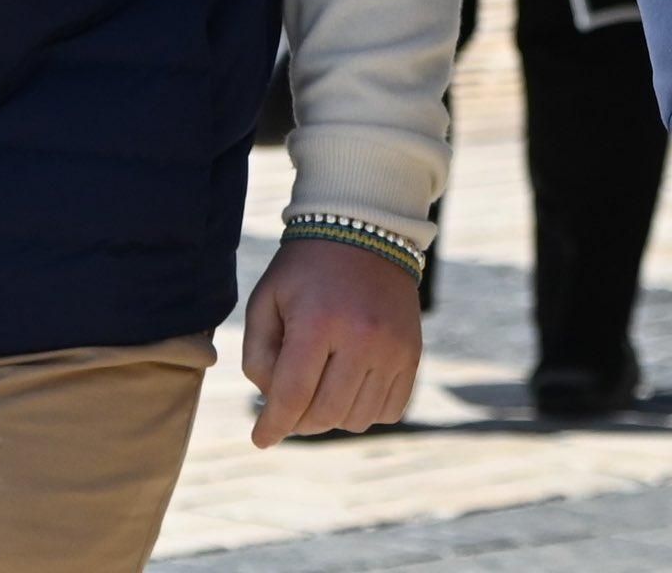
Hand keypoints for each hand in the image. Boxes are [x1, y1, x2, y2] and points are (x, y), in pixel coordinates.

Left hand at [241, 237, 420, 445]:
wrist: (363, 231)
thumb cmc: (304, 270)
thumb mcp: (266, 300)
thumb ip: (258, 355)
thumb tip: (271, 405)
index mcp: (318, 321)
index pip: (292, 396)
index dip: (272, 426)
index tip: (260, 440)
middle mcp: (362, 337)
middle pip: (324, 414)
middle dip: (298, 421)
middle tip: (288, 408)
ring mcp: (393, 348)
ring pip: (356, 419)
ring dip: (331, 416)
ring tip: (319, 389)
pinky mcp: (413, 354)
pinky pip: (389, 411)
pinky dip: (364, 410)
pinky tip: (349, 386)